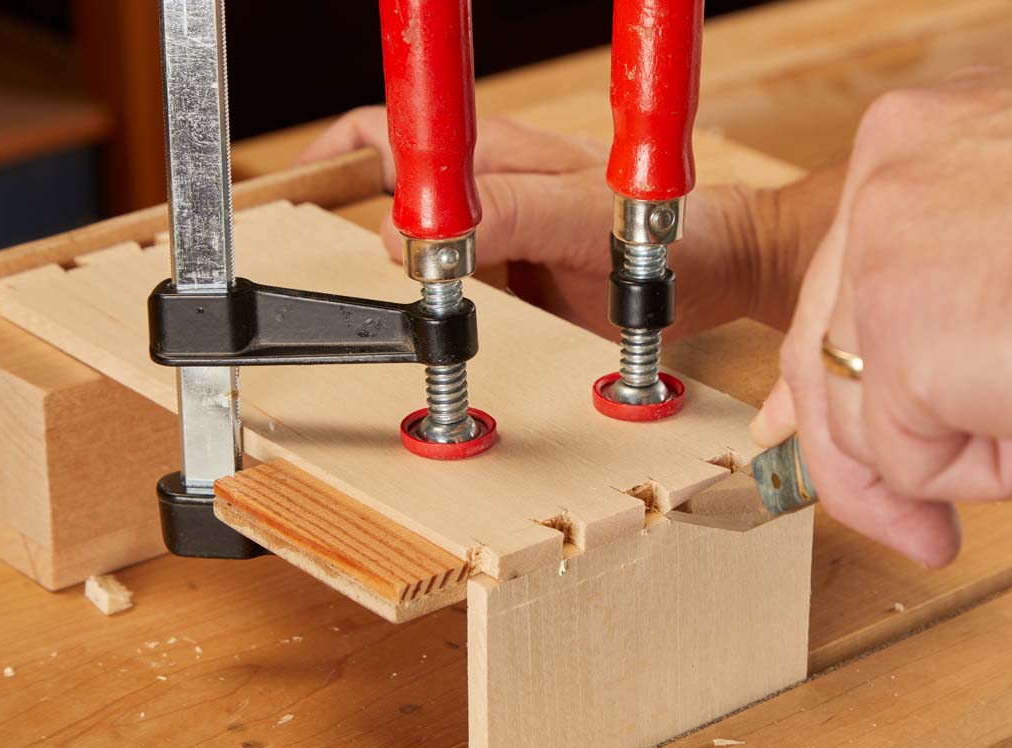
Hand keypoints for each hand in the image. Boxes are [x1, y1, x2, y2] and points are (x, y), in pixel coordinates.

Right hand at [298, 106, 823, 337]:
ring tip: (379, 324)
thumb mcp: (587, 215)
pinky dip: (445, 323)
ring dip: (402, 291)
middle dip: (349, 236)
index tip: (292, 192)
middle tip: (323, 279)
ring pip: (424, 261)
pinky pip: (464, 303)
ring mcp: (501, 246)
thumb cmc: (669, 224)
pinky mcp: (519, 288)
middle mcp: (488, 199)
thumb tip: (415, 237)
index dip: (332, 156)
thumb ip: (512, 215)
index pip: (388, 136)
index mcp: (494, 158)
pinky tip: (442, 346)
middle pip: (392, 204)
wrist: (719, 272)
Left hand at [751, 66, 1011, 565]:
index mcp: (919, 135)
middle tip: (914, 524)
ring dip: (957, 455)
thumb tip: (895, 369)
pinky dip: (994, 470)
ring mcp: (883, 262)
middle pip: (825, 349)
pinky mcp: (904, 346)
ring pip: (864, 417)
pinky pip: (912, 460)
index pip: (838, 273)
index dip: (834, 362)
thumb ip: (959, 268)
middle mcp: (884, 180)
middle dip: (861, 454)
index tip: (801, 422)